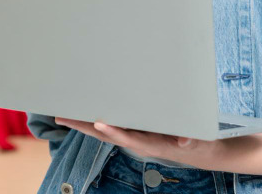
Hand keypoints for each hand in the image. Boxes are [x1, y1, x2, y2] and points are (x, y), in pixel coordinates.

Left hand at [55, 118, 220, 168]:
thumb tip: (185, 140)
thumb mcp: (198, 142)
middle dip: (84, 126)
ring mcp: (134, 136)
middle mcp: (137, 141)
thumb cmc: (197, 143)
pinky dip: (96, 118)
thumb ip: (190, 140)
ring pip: (105, 129)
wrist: (199, 150)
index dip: (114, 131)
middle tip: (62, 116)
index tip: (99, 122)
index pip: (128, 137)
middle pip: (106, 134)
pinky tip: (84, 111)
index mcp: (150, 143)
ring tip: (63, 113)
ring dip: (84, 122)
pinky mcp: (134, 130)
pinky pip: (112, 124)